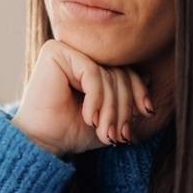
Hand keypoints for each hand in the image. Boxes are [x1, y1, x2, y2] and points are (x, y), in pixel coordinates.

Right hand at [11, 39, 155, 155]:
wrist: (42, 142)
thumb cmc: (71, 130)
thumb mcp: (109, 115)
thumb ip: (127, 98)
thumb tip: (150, 77)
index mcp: (89, 63)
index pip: (125, 70)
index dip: (139, 91)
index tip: (146, 113)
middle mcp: (79, 52)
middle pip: (118, 72)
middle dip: (124, 107)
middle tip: (120, 135)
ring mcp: (67, 49)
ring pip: (108, 75)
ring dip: (110, 109)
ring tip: (105, 133)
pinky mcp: (56, 51)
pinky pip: (92, 73)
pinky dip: (96, 99)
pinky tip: (89, 118)